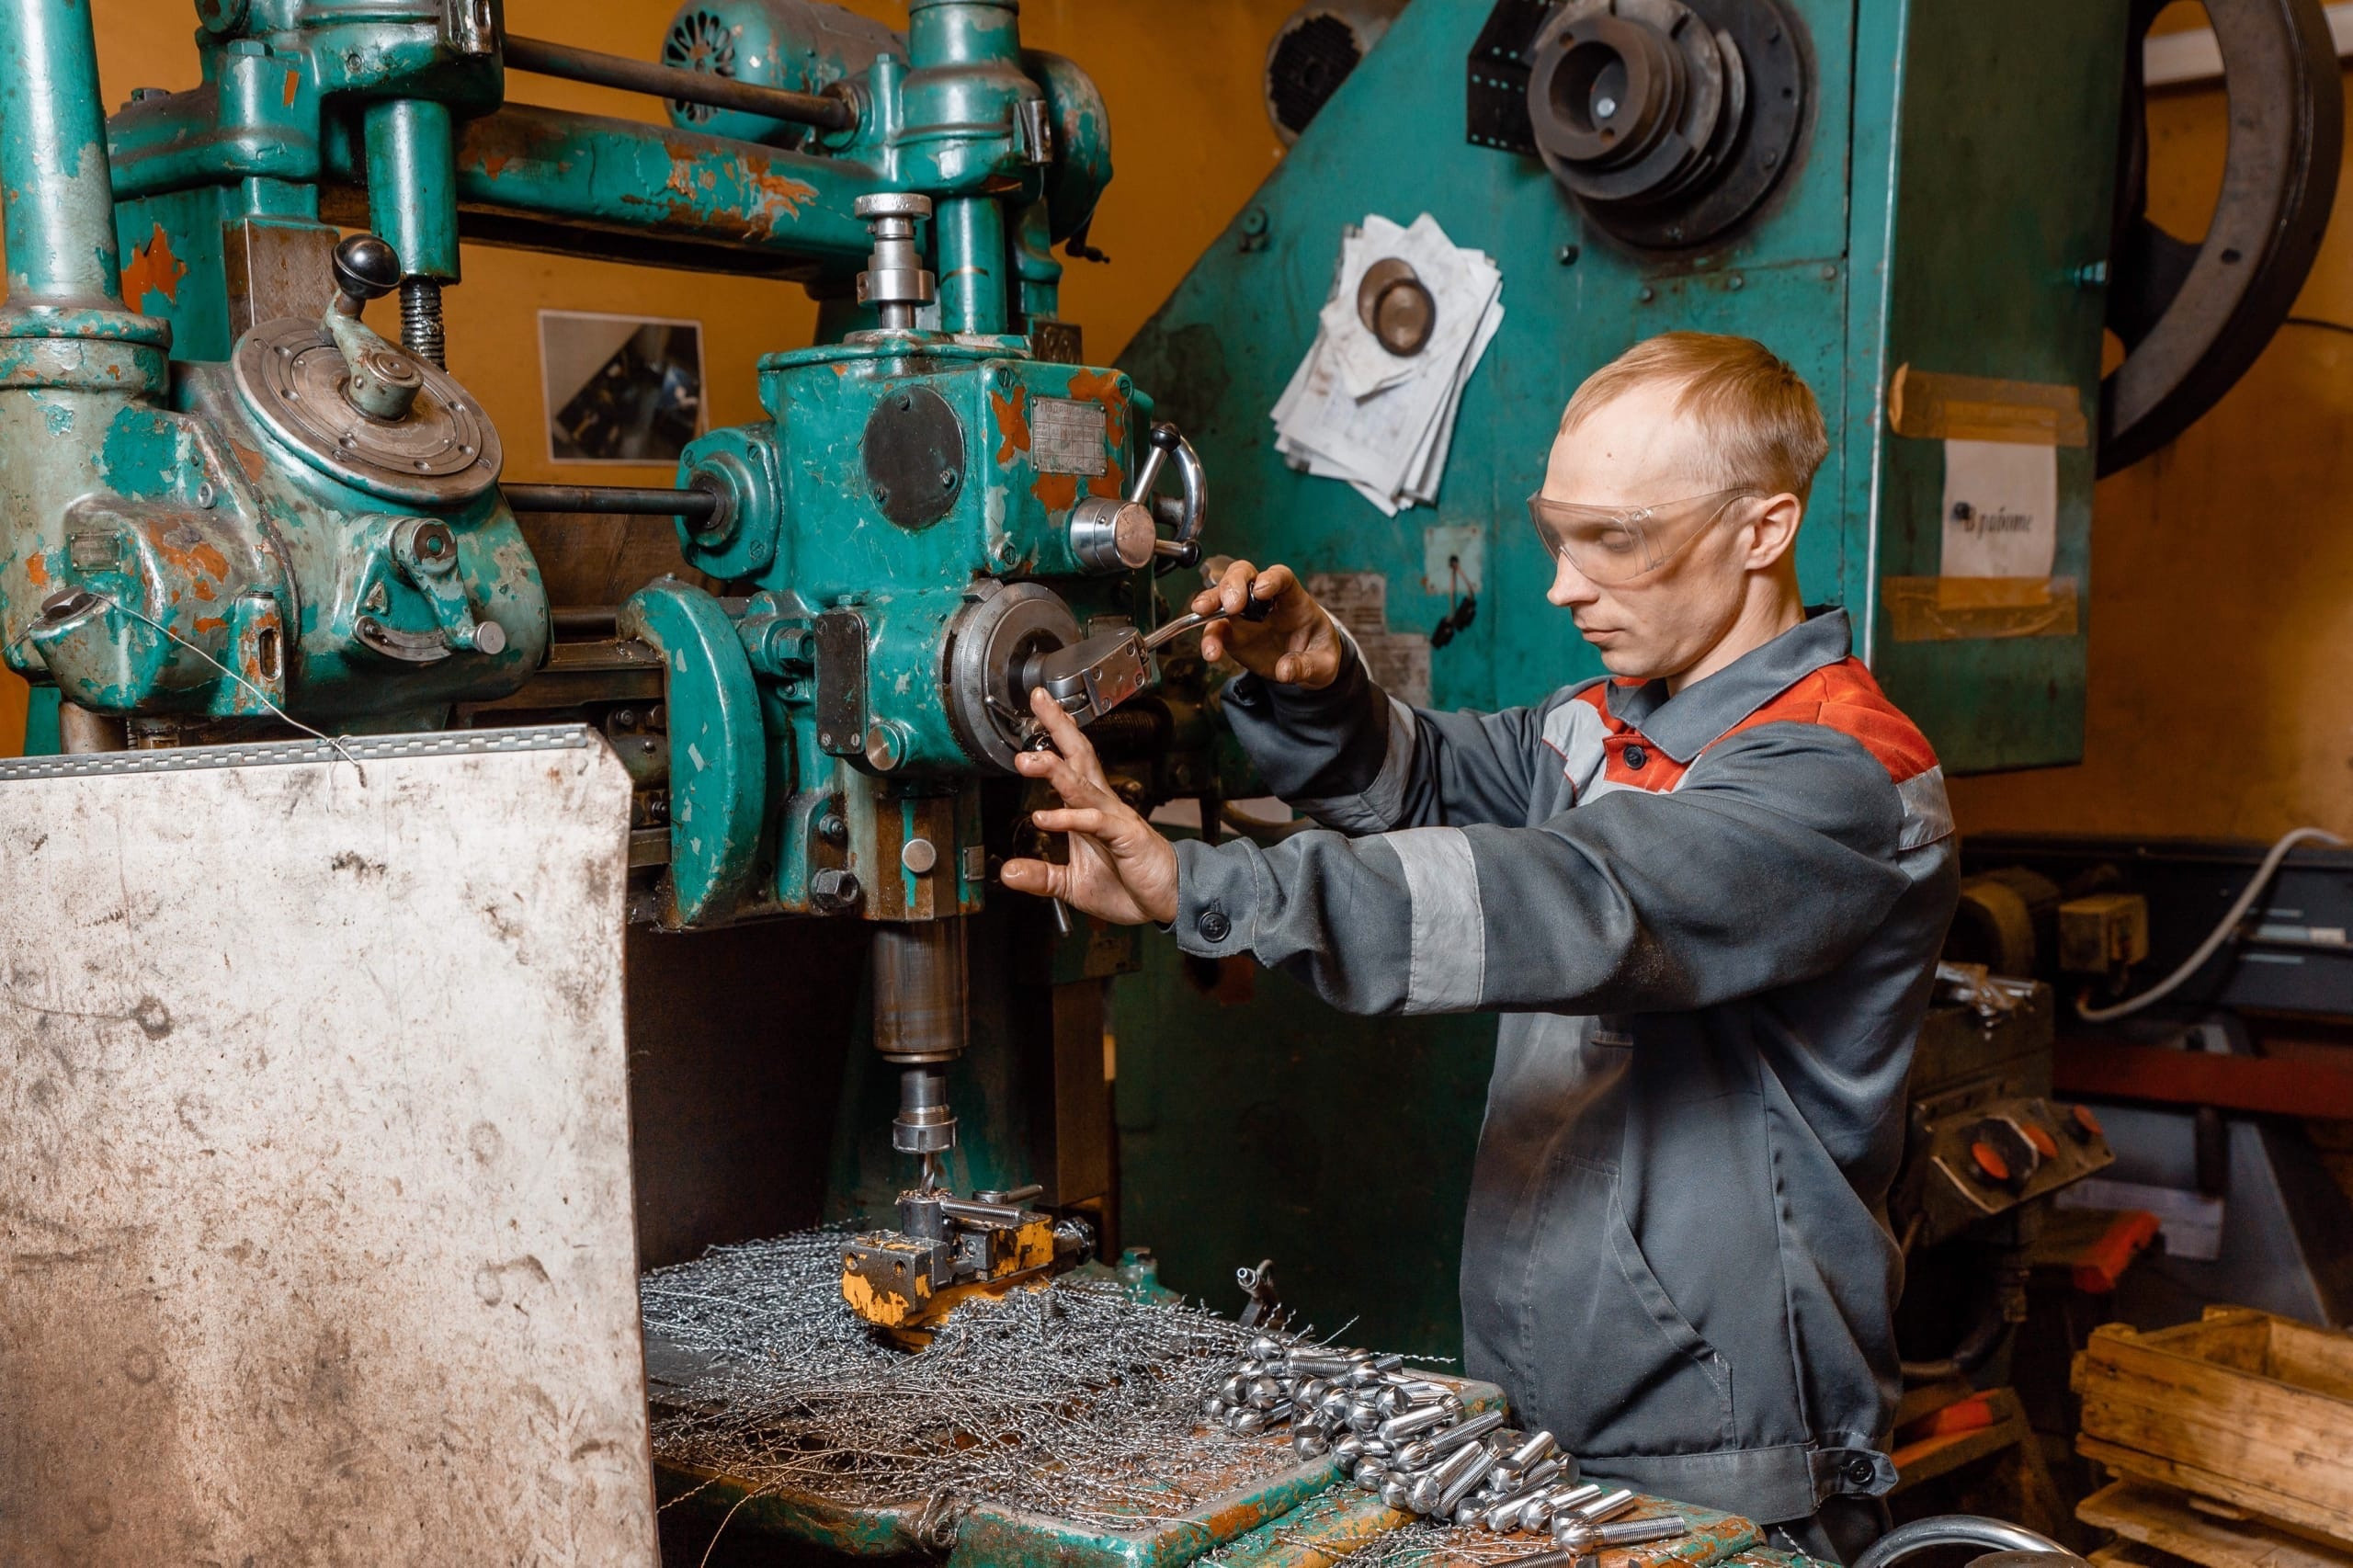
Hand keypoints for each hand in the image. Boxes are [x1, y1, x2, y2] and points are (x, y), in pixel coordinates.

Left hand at [1000, 687, 1180, 925]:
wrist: (1169, 902)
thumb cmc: (1128, 886)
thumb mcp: (1073, 885)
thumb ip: (1041, 875)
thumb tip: (1007, 873)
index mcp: (1091, 809)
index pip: (1072, 763)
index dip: (1055, 735)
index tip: (1037, 709)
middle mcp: (1104, 804)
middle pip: (1080, 755)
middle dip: (1058, 726)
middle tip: (1038, 700)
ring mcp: (1116, 818)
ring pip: (1083, 785)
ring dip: (1054, 770)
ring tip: (1027, 760)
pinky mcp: (1126, 836)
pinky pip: (1094, 822)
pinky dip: (1068, 819)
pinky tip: (1043, 818)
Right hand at [1190, 560, 1342, 688]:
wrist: (1307, 667)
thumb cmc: (1317, 653)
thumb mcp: (1324, 664)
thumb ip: (1308, 666)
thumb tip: (1285, 670)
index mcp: (1293, 599)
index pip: (1281, 576)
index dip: (1271, 578)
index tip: (1262, 589)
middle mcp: (1265, 601)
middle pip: (1244, 574)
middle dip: (1233, 583)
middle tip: (1232, 604)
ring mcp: (1245, 616)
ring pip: (1222, 595)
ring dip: (1211, 600)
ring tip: (1203, 612)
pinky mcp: (1232, 634)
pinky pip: (1215, 630)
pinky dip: (1209, 638)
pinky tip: (1211, 652)